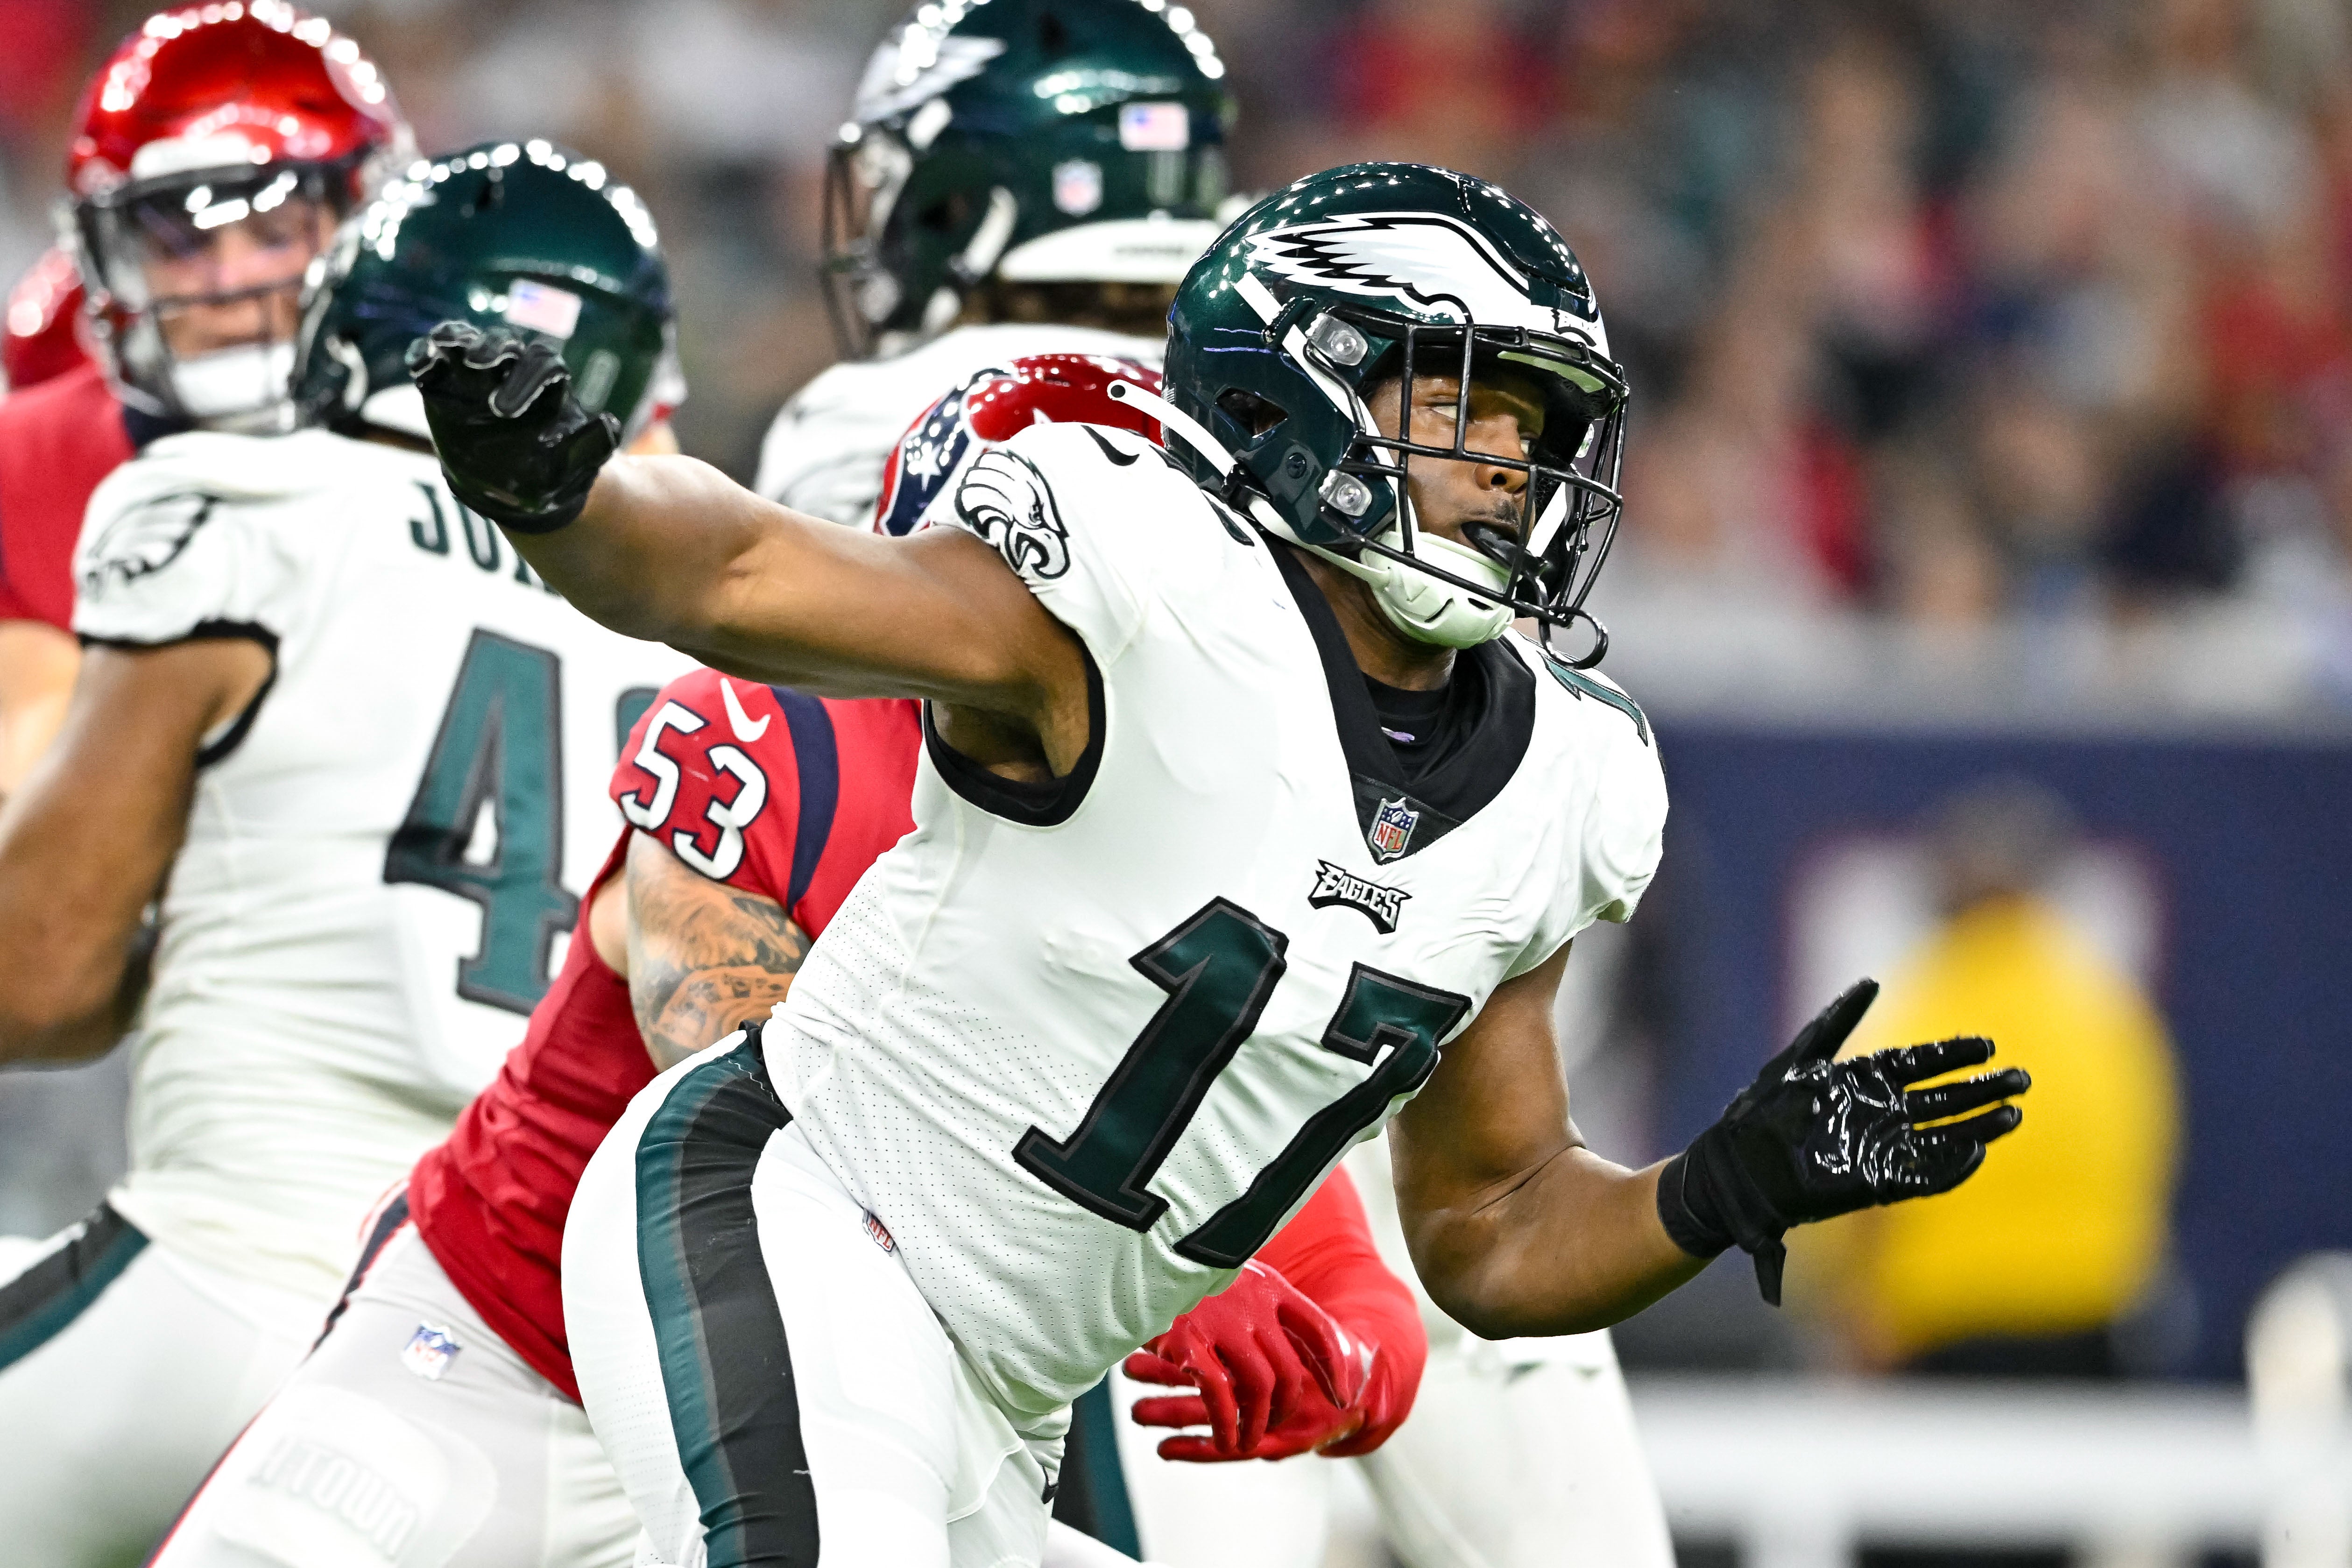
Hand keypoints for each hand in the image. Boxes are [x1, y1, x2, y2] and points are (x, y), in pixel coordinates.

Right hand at [405, 322, 617, 532]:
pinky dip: (426, 355)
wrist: (513, 489)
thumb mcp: (573, 468)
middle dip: (493, 353)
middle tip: (479, 367)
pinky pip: (437, 357)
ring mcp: (479, 374)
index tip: (506, 411)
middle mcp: (514, 372)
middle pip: (507, 346)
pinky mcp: (448, 381)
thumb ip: (591, 446)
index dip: (528, 379)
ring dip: (458, 342)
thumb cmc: (549, 476)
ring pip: (471, 342)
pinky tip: (419, 367)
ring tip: (443, 353)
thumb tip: (610, 424)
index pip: (543, 366)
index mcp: (548, 389)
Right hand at [1123, 1260, 1397, 1460]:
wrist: (1136, 1255)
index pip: (1318, 1331)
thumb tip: (1292, 1353)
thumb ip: (1261, 1308)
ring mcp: (1221, 1321)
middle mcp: (1252, 1302)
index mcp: (1269, 1286)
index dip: (1335, 1369)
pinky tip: (1224, 1439)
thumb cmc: (1186, 1276)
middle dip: (1284, 1409)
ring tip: (1245, 1442)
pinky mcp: (1188, 1340)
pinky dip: (1226, 1424)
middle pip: (1289, 1370)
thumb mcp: (1233, 1280)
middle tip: (1270, 1427)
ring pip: (1259, 1387)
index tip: (1343, 1399)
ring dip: (1256, 1424)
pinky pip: (1219, 1394)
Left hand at [1658, 979, 2028, 1304]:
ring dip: (1978, 1127)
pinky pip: (1922, 1175)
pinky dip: (1950, 1166)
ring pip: (1942, 1135)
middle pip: (1943, 1099)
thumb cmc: (1762, 1110)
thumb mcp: (1798, 1058)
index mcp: (1864, 1081)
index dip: (1955, 1055)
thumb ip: (1836, 1021)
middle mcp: (1880, 1113)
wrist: (1734, 1168)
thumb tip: (1870, 982)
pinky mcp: (1876, 1182)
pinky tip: (1975, 1153)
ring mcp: (1881, 1147)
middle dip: (1981, 1090)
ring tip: (2013, 1115)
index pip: (1922, 1063)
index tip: (1989, 1046)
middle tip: (2022, 1080)